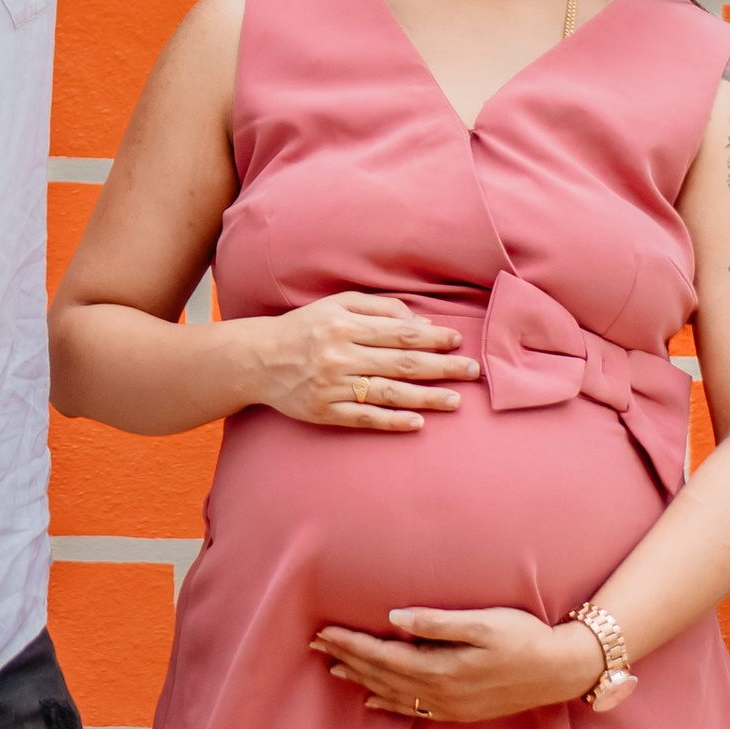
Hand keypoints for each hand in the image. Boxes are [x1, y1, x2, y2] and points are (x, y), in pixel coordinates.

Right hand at [239, 293, 478, 432]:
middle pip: (401, 363)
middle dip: (441, 367)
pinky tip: (418, 423)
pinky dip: (392, 421)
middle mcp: (340, 356)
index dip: (432, 337)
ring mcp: (332, 386)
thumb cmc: (304, 328)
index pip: (399, 332)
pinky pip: (364, 418)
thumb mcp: (337, 305)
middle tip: (472, 371)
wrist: (257, 360)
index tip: (457, 341)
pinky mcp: (324, 411)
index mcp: (344, 325)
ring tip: (455, 401)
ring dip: (426, 398)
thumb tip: (421, 323)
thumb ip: (378, 309)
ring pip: (389, 393)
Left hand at [311, 604, 603, 721]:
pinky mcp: (460, 712)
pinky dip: (388, 703)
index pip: (382, 654)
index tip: (323, 631)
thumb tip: (395, 617)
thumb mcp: (484, 622)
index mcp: (441, 667)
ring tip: (333, 667)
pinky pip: (414, 711)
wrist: (561, 671)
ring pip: (393, 693)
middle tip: (314, 645)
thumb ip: (438, 622)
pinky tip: (372, 699)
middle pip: (381, 674)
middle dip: (346, 659)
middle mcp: (440, 692)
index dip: (350, 643)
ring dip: (361, 680)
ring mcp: (450, 706)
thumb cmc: (524, 637)